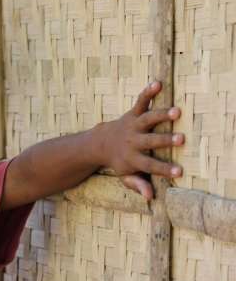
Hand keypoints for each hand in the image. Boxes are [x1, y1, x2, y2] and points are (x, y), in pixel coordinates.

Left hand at [99, 81, 183, 199]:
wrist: (100, 143)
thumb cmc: (120, 161)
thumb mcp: (125, 176)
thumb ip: (137, 184)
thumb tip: (150, 196)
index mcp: (132, 159)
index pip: (149, 166)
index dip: (164, 169)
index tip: (179, 172)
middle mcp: (132, 142)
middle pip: (149, 142)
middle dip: (164, 141)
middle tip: (181, 139)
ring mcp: (132, 126)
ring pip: (147, 120)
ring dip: (161, 115)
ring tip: (177, 111)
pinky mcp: (132, 113)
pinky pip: (140, 102)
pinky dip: (148, 93)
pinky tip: (157, 83)